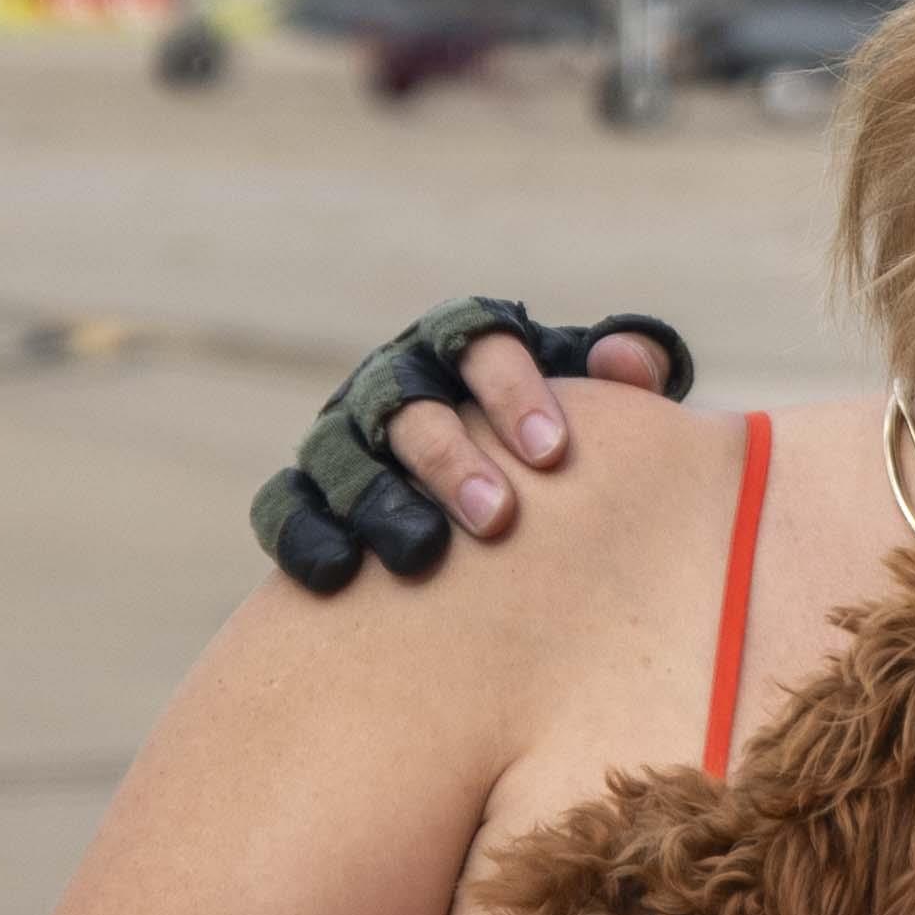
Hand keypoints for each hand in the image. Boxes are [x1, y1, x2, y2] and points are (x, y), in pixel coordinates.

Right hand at [252, 301, 696, 592]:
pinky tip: (339, 574)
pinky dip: (304, 534)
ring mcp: (343, 434)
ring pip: (342, 451)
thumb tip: (628, 361)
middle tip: (497, 519)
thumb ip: (630, 372)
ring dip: (379, 499)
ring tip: (422, 554)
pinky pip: (283, 504)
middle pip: (408, 402)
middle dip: (448, 457)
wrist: (508, 507)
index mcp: (465, 344)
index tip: (554, 455)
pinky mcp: (304, 490)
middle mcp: (397, 380)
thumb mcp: (605, 407)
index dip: (513, 391)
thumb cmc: (560, 446)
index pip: (480, 340)